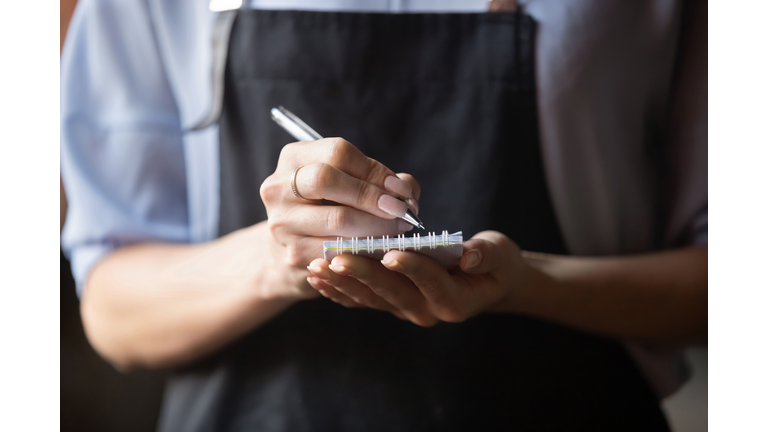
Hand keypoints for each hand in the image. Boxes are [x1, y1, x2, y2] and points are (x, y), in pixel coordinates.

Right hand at [259, 138, 420, 298]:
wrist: (288, 251)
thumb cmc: (326, 210)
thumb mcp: (345, 185)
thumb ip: (380, 181)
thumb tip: (408, 190)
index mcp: (294, 158)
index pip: (337, 153)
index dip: (375, 170)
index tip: (400, 189)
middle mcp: (279, 186)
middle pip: (327, 179)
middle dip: (371, 195)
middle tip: (400, 210)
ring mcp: (282, 221)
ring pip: (337, 218)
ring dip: (376, 225)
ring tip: (398, 229)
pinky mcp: (292, 253)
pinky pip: (337, 249)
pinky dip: (365, 248)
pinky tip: (380, 248)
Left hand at [305, 231, 525, 325]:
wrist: (487, 283)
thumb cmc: (495, 264)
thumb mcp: (500, 256)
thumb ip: (487, 255)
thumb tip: (470, 254)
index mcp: (454, 300)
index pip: (430, 282)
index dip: (412, 267)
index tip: (391, 252)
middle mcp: (427, 312)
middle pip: (392, 292)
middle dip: (362, 274)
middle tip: (336, 257)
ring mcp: (405, 311)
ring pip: (370, 298)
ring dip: (342, 283)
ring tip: (317, 265)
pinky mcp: (390, 305)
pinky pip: (361, 300)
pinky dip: (338, 290)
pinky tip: (316, 278)